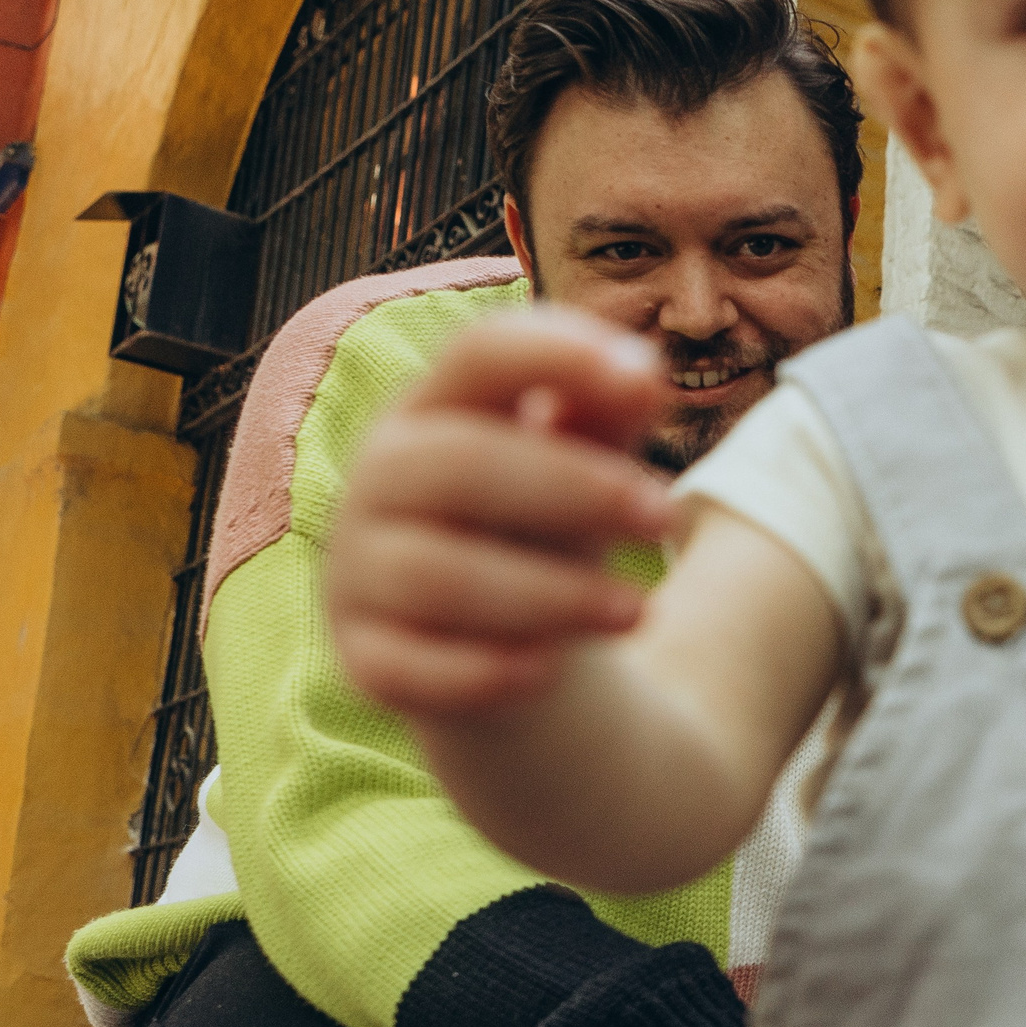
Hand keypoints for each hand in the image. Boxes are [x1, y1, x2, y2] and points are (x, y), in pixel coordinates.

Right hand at [327, 307, 674, 717]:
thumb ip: (608, 414)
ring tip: (637, 612)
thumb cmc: (546, 522)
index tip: (649, 382)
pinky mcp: (367, 659)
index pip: (478, 355)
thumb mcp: (585, 461)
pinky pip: (414, 668)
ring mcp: (361, 572)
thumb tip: (643, 376)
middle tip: (664, 514)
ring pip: (440, 576)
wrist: (496, 636)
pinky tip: (550, 671)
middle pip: (461, 464)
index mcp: (434, 408)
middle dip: (572, 486)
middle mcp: (380, 480)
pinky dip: (485, 671)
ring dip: (550, 594)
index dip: (557, 355)